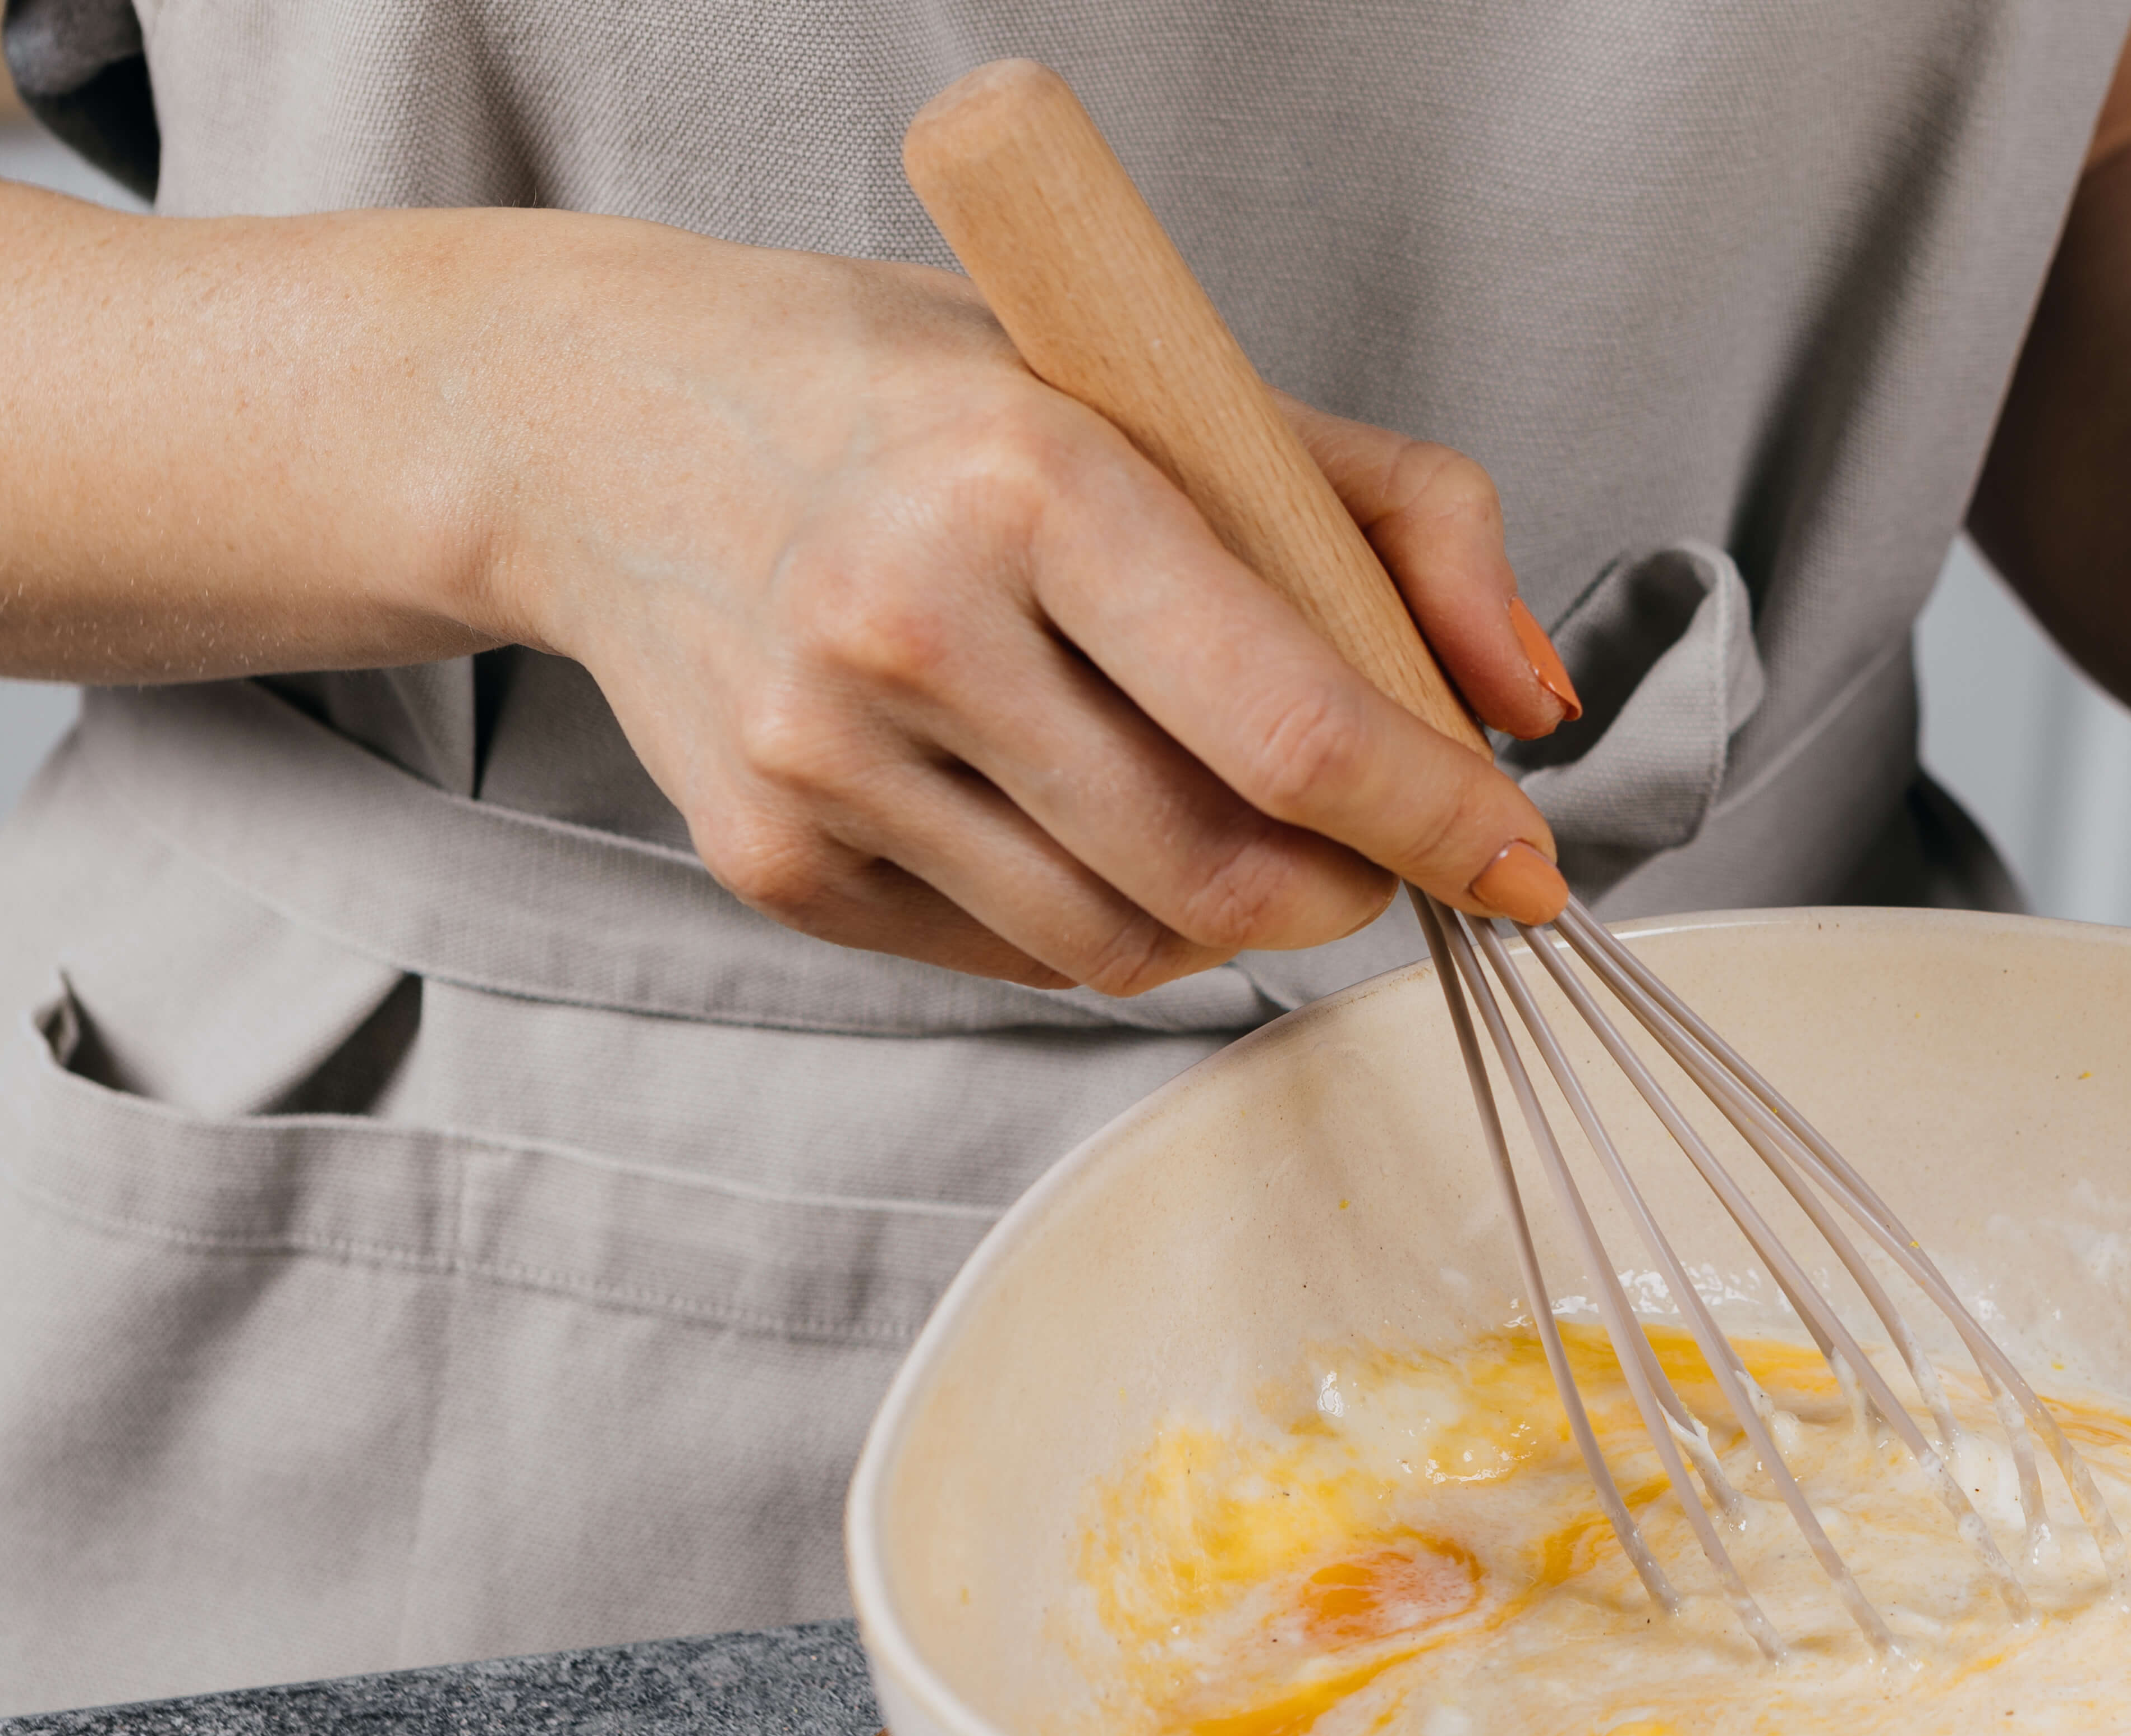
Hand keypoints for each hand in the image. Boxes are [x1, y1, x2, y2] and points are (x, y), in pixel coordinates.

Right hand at [475, 216, 1575, 993]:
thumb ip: (1397, 521)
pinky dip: (1094, 916)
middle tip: (1376, 848)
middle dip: (1350, 892)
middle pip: (1220, 876)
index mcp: (1030, 480)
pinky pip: (1011, 955)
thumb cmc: (921, 396)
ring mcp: (825, 760)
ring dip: (1228, 919)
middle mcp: (909, 625)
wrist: (603, 421)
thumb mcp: (1169, 385)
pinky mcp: (771, 860)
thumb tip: (1527, 706)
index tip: (1521, 864)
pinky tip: (1069, 807)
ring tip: (1225, 816)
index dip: (1439, 823)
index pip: (1293, 726)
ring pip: (1122, 945)